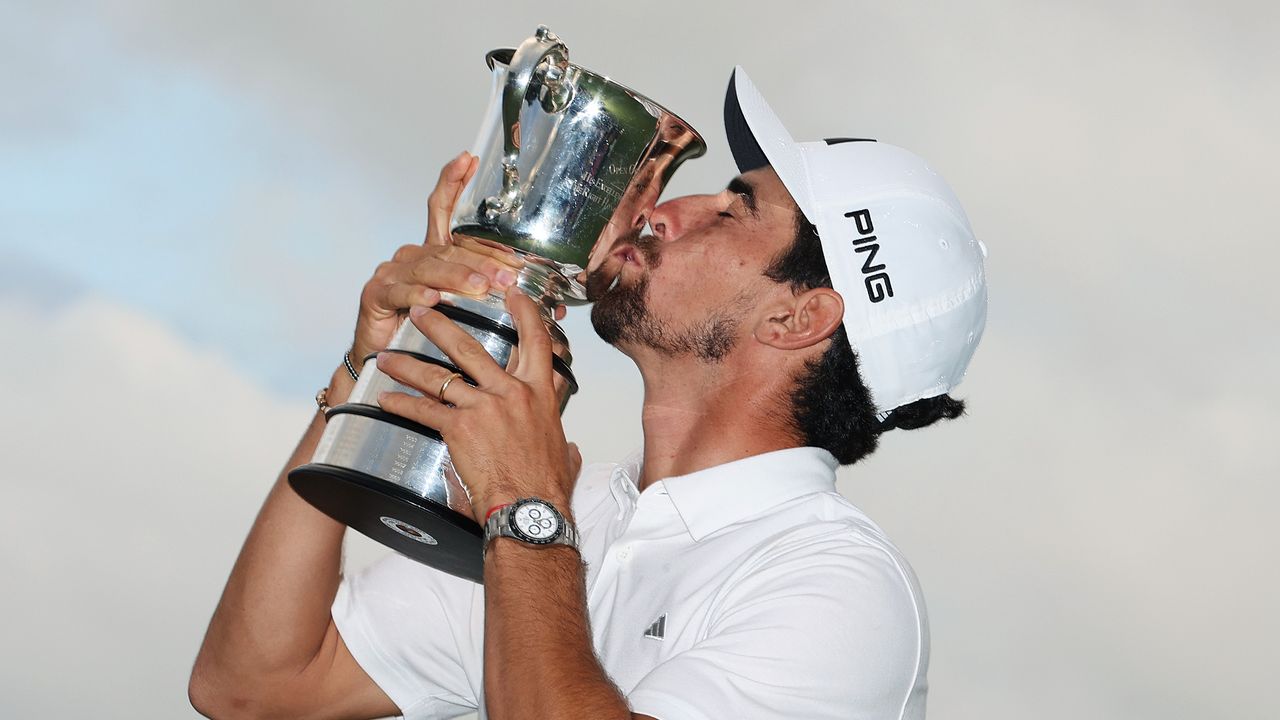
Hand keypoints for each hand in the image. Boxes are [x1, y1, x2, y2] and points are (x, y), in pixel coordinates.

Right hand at [350, 152, 530, 362]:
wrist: (386, 362)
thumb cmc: (430, 332)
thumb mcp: (471, 313)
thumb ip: (507, 305)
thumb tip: (555, 310)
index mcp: (435, 253)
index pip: (443, 210)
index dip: (454, 183)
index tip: (468, 159)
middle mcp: (412, 256)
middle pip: (449, 247)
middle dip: (482, 259)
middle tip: (509, 273)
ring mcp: (392, 273)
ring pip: (429, 267)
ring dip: (458, 277)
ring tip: (480, 288)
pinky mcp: (376, 295)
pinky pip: (400, 291)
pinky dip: (418, 295)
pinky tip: (434, 299)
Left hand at [375, 291, 580, 522]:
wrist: (530, 507)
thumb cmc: (546, 486)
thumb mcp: (563, 452)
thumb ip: (563, 441)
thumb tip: (569, 447)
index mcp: (539, 393)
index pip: (535, 341)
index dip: (524, 313)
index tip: (512, 294)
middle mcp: (510, 392)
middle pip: (471, 348)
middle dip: (442, 326)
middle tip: (424, 310)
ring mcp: (483, 407)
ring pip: (439, 376)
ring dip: (408, 364)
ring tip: (387, 357)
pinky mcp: (459, 428)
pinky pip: (423, 410)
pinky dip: (401, 404)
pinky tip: (385, 400)